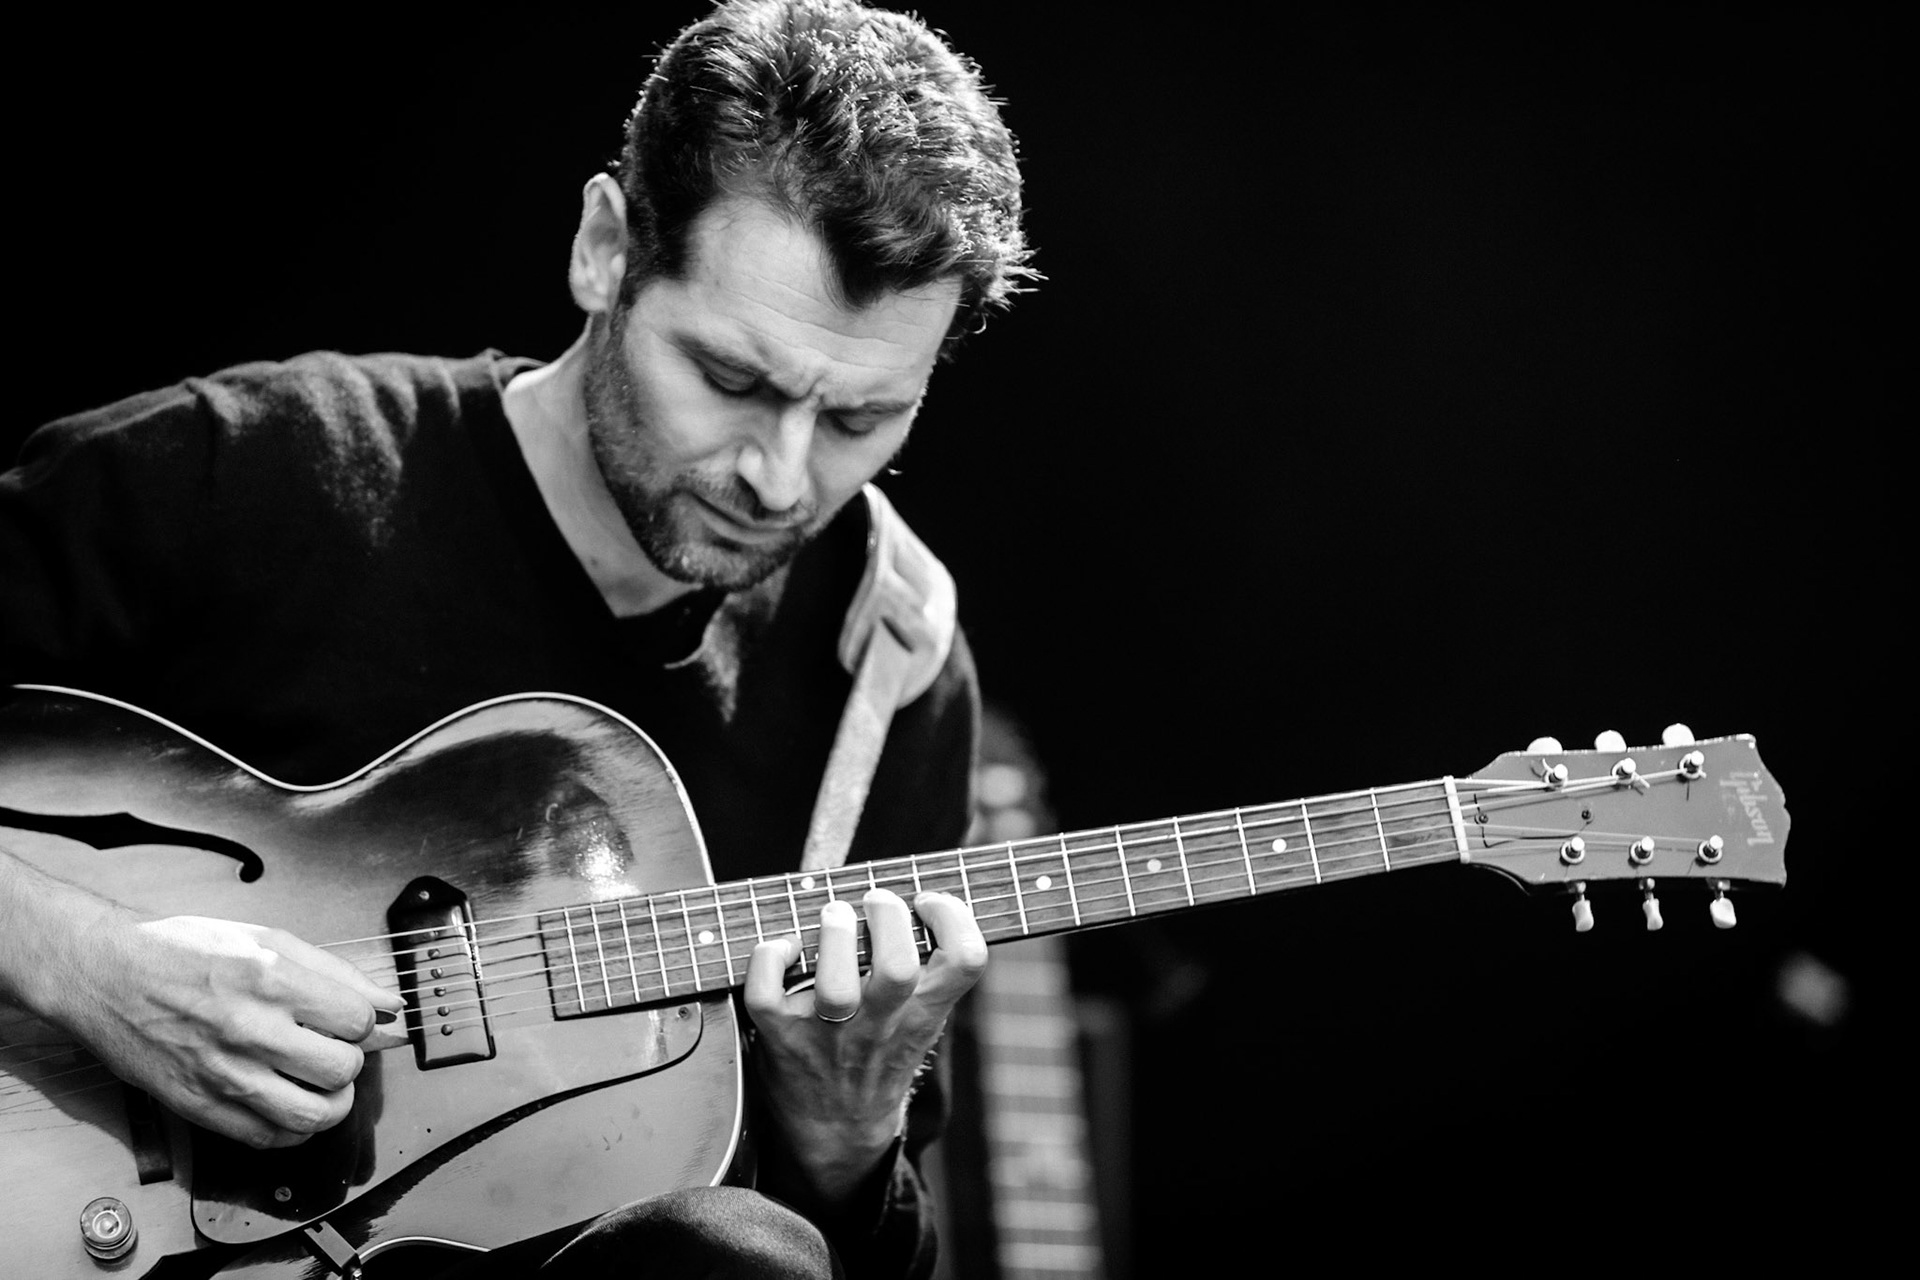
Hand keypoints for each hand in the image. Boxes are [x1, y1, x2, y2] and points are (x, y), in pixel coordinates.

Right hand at [52, 911, 405, 1148]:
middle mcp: (249, 1030)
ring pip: (314, 1115)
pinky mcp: (198, 1106)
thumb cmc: (183, 950)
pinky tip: (287, 1102)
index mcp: (270, 980)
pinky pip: (269, 1139)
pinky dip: (292, 1128)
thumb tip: (390, 1003)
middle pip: (343, 1070)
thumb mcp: (266, 939)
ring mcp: (223, 1074)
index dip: (360, 1020)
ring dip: (330, 1102)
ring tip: (317, 1081)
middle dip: (348, 1059)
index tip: (343, 1017)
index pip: (357, 1021)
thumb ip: (335, 972)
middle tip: (328, 1047)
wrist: (104, 973)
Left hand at [742, 889, 985, 1205]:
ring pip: (834, 987)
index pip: (966, 959)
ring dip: (832, 935)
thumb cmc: (880, 1048)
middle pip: (897, 968)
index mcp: (924, 1010)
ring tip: (832, 917)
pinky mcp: (781, 1038)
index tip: (928, 902)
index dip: (953, 917)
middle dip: (885, 918)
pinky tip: (784, 948)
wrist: (837, 1128)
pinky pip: (766, 994)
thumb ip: (930, 964)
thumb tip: (917, 889)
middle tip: (875, 902)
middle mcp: (882, 1024)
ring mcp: (830, 1034)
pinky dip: (768, 958)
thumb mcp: (921, 1013)